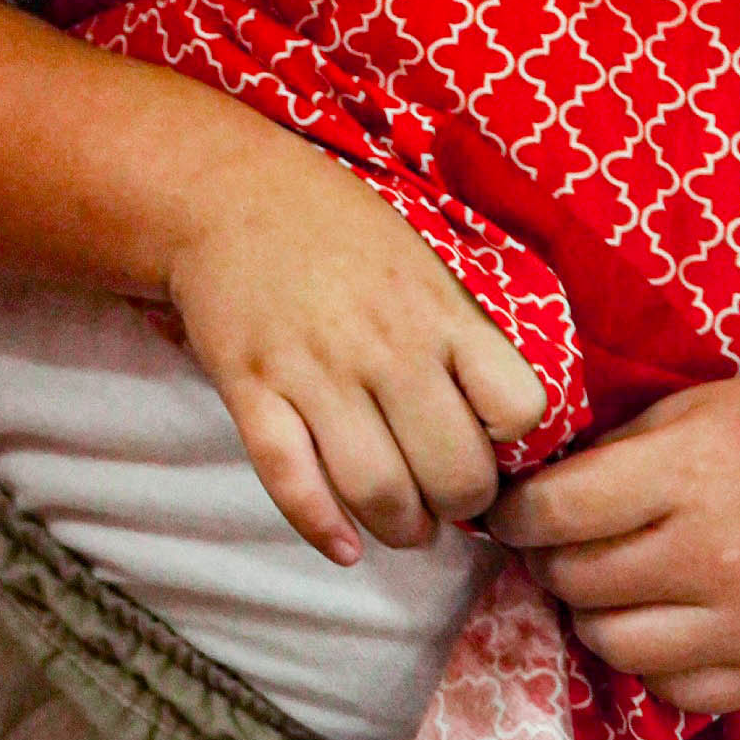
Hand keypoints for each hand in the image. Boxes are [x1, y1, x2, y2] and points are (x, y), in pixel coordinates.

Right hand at [162, 128, 543, 565]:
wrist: (220, 193)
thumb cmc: (334, 226)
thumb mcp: (421, 258)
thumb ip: (460, 330)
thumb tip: (499, 415)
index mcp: (438, 312)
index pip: (518, 409)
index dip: (516, 443)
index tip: (496, 444)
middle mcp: (386, 349)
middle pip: (455, 472)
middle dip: (462, 505)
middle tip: (450, 499)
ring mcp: (314, 373)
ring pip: (379, 491)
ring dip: (401, 528)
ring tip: (404, 525)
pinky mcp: (251, 390)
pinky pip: (290, 481)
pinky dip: (320, 527)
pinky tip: (343, 546)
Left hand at [491, 375, 739, 712]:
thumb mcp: (691, 413)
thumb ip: (613, 450)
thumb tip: (536, 488)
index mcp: (688, 475)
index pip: (558, 510)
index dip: (515, 513)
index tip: (509, 512)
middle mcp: (711, 554)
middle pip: (576, 580)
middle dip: (547, 560)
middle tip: (553, 546)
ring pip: (611, 643)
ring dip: (593, 614)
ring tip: (607, 586)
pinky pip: (671, 688)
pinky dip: (653, 662)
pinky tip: (662, 623)